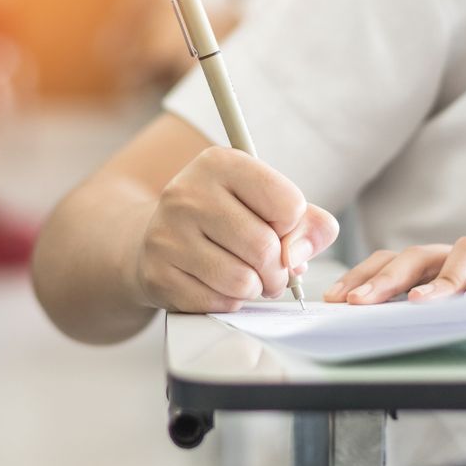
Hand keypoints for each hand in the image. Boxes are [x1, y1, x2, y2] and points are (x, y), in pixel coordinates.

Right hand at [133, 147, 339, 312]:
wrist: (160, 236)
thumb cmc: (224, 218)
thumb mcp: (266, 203)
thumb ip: (307, 223)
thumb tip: (298, 258)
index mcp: (219, 162)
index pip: (288, 204)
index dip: (292, 227)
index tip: (276, 228)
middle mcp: (187, 193)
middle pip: (265, 248)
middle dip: (278, 270)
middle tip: (271, 271)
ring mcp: (167, 234)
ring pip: (242, 281)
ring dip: (255, 288)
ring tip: (246, 278)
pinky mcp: (158, 273)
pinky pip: (217, 302)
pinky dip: (228, 302)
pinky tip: (217, 285)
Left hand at [325, 237, 465, 304]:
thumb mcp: (447, 307)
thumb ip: (411, 312)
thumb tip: (361, 326)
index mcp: (434, 264)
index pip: (389, 260)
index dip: (360, 275)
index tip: (334, 298)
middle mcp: (458, 256)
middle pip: (416, 255)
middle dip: (383, 278)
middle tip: (358, 301)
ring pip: (464, 252)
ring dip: (439, 279)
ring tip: (417, 303)